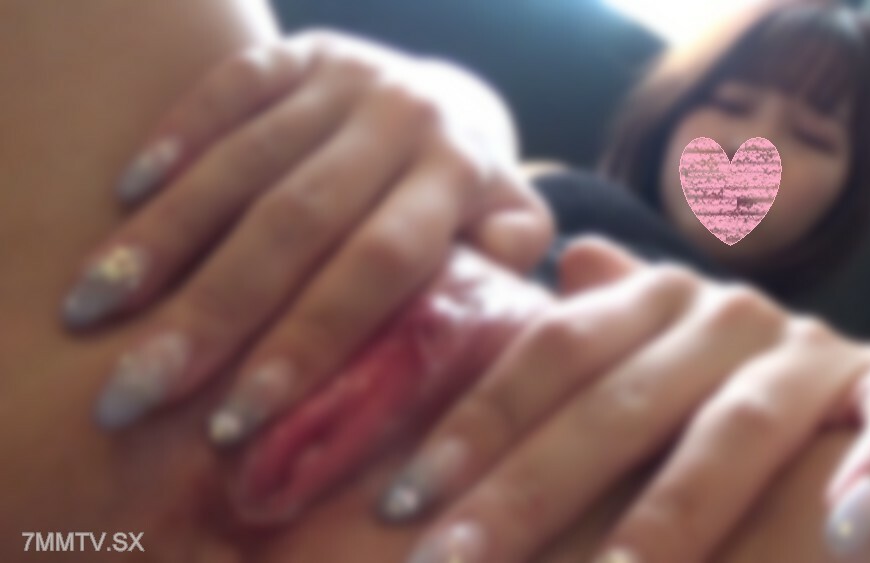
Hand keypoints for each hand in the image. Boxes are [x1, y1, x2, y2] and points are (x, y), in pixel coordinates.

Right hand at [62, 31, 551, 438]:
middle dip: (215, 309)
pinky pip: (227, 88)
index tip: (240, 416)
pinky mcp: (299, 49)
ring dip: (168, 236)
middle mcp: (402, 114)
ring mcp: (346, 74)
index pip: (379, 264)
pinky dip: (174, 139)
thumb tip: (451, 342)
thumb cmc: (467, 195)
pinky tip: (125, 199)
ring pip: (247, 160)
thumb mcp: (506, 230)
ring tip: (99, 306)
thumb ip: (496, 276)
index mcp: (458, 171)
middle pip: (298, 220)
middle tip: (140, 385)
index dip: (309, 340)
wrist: (448, 100)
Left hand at [382, 238, 869, 562]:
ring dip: (676, 511)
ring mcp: (814, 353)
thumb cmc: (715, 383)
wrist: (852, 394)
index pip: (550, 356)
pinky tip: (845, 535)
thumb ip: (591, 325)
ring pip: (739, 428)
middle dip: (535, 490)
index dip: (477, 424)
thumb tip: (548, 268)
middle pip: (621, 405)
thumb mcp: (645, 350)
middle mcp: (727, 316)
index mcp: (654, 301)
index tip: (404, 501)